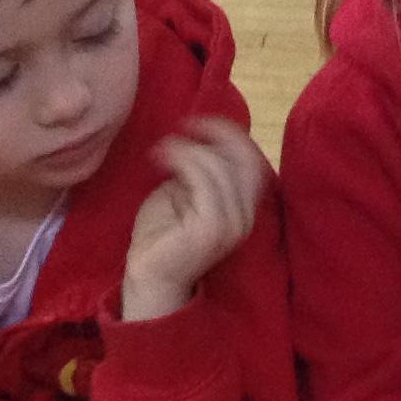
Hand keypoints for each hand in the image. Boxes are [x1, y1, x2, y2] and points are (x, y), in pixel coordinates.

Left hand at [121, 118, 268, 322]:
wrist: (148, 277)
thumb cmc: (160, 237)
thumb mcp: (182, 194)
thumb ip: (197, 173)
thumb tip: (199, 145)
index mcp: (243, 208)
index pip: (252, 161)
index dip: (231, 134)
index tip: (200, 122)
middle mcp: (245, 217)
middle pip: (245, 159)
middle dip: (217, 135)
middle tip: (186, 127)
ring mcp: (231, 224)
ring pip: (221, 167)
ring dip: (190, 150)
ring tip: (165, 150)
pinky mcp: (211, 227)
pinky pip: (204, 180)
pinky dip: (184, 159)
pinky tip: (164, 157)